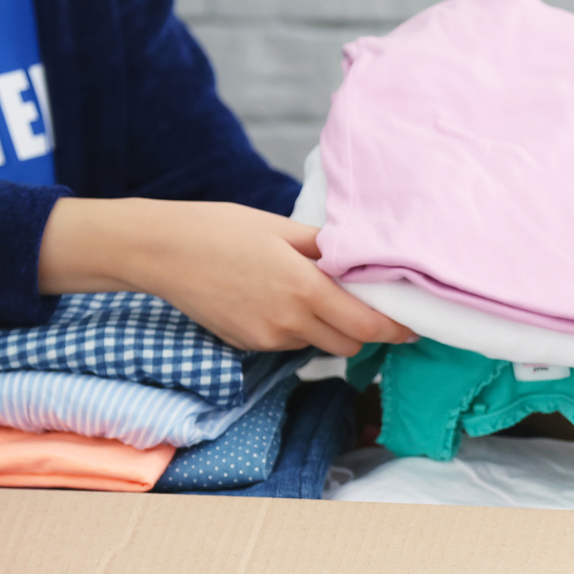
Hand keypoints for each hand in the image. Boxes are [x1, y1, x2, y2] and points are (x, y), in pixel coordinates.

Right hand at [38, 197, 412, 355]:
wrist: (160, 251)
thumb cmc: (220, 229)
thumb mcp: (280, 228)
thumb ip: (325, 249)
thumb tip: (361, 259)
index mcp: (303, 290)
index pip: (367, 325)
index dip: (395, 329)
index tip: (413, 325)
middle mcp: (289, 323)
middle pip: (348, 344)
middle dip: (364, 331)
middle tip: (370, 307)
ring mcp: (268, 339)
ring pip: (318, 344)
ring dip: (329, 328)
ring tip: (314, 294)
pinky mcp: (249, 345)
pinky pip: (290, 343)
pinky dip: (298, 328)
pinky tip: (280, 300)